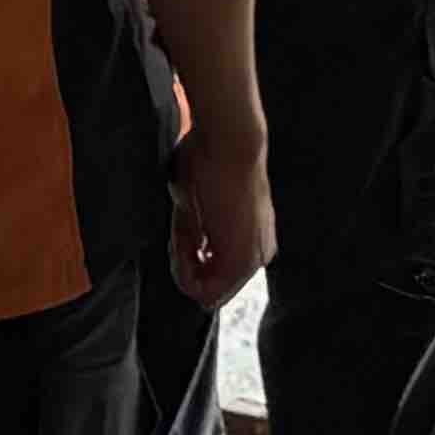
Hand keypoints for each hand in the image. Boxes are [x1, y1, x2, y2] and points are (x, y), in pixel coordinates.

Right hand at [166, 111, 273, 308]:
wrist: (229, 143)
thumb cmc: (207, 159)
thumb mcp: (190, 203)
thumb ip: (190, 235)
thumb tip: (182, 261)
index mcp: (251, 240)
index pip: (213, 275)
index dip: (184, 260)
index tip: (175, 234)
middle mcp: (259, 255)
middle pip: (211, 288)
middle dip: (185, 266)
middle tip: (175, 233)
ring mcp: (253, 261)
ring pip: (210, 292)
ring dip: (185, 267)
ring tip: (179, 232)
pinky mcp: (243, 262)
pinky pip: (208, 290)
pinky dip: (186, 270)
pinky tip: (182, 240)